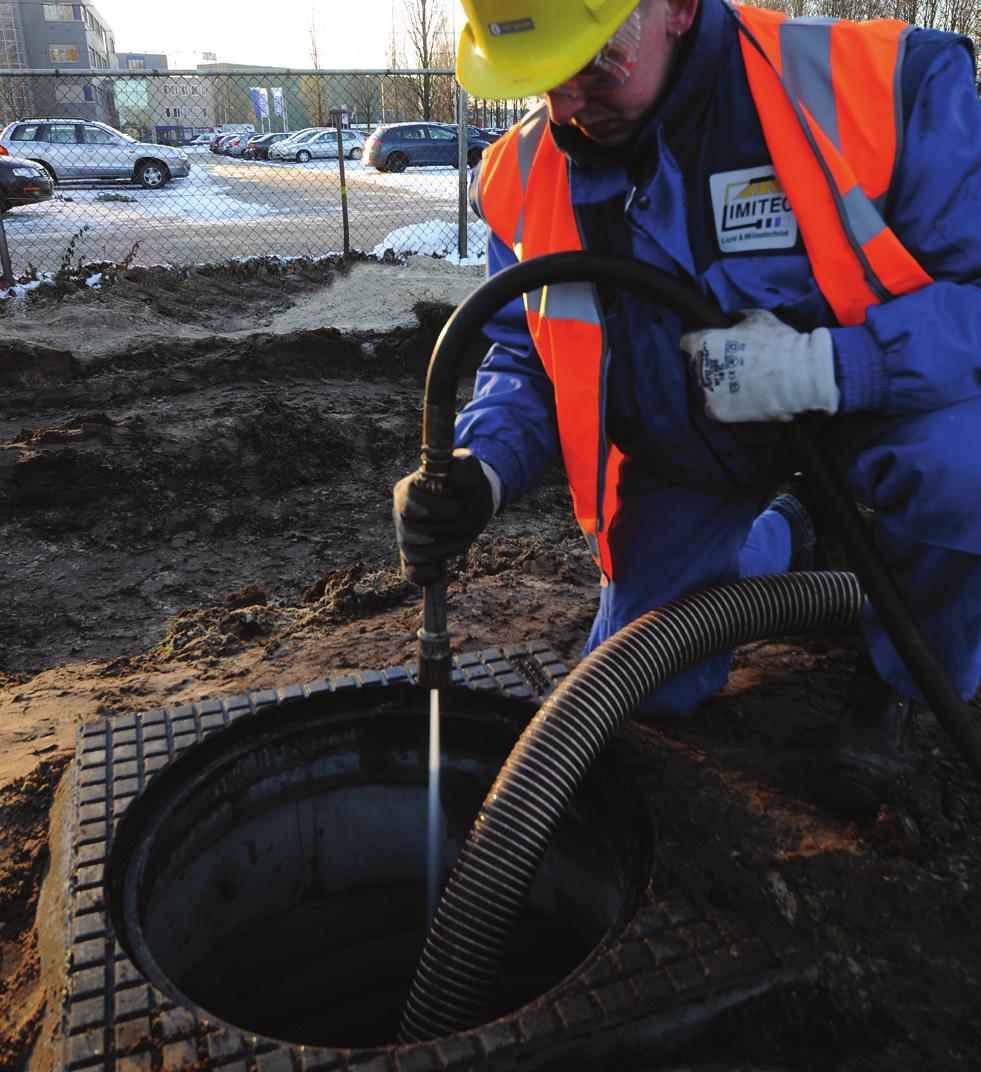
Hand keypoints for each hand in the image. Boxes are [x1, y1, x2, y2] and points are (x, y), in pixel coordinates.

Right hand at [393, 449, 494, 585]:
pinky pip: (410, 571)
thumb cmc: (467, 482)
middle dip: (441, 530)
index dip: (434, 509)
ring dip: (442, 549)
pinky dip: (422, 575)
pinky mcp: (413, 555)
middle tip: (463, 523)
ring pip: (412, 552)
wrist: (471, 500)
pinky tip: (438, 571)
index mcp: (408, 489)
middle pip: (409, 531)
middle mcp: (401, 513)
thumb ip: (466, 466)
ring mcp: (405, 535)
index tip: (458, 508)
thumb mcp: (471, 469)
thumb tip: (455, 473)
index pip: (409, 503)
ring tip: (461, 536)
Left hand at [681, 309, 838, 423]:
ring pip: (706, 387)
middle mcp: (701, 368)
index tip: (709, 344)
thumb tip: (732, 320)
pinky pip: (713, 408)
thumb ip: (738, 318)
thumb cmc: (778, 342)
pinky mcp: (718, 412)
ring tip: (742, 383)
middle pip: (699, 365)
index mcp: (705, 342)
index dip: (698, 341)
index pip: (687, 341)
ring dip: (718, 385)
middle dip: (712, 363)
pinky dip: (723, 404)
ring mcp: (708, 392)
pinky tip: (739, 399)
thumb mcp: (757, 317)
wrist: (796, 375)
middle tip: (735, 364)